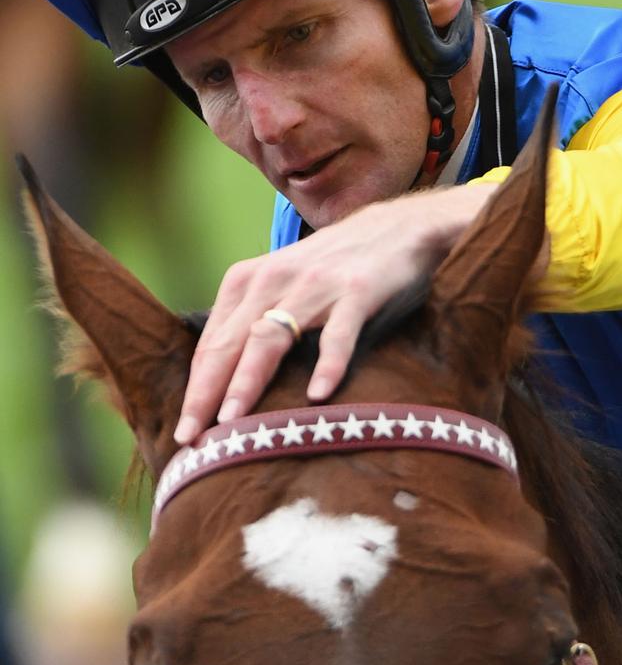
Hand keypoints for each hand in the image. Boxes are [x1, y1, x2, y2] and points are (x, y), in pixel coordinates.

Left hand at [173, 183, 498, 442]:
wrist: (395, 227)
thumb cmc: (332, 266)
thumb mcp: (281, 285)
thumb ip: (252, 321)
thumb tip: (219, 382)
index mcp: (246, 281)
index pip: (211, 344)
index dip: (194, 389)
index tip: (183, 432)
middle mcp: (272, 281)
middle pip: (229, 345)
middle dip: (205, 394)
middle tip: (189, 437)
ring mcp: (314, 286)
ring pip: (270, 338)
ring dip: (247, 381)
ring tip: (232, 421)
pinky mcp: (356, 291)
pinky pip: (337, 334)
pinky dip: (327, 364)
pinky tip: (318, 396)